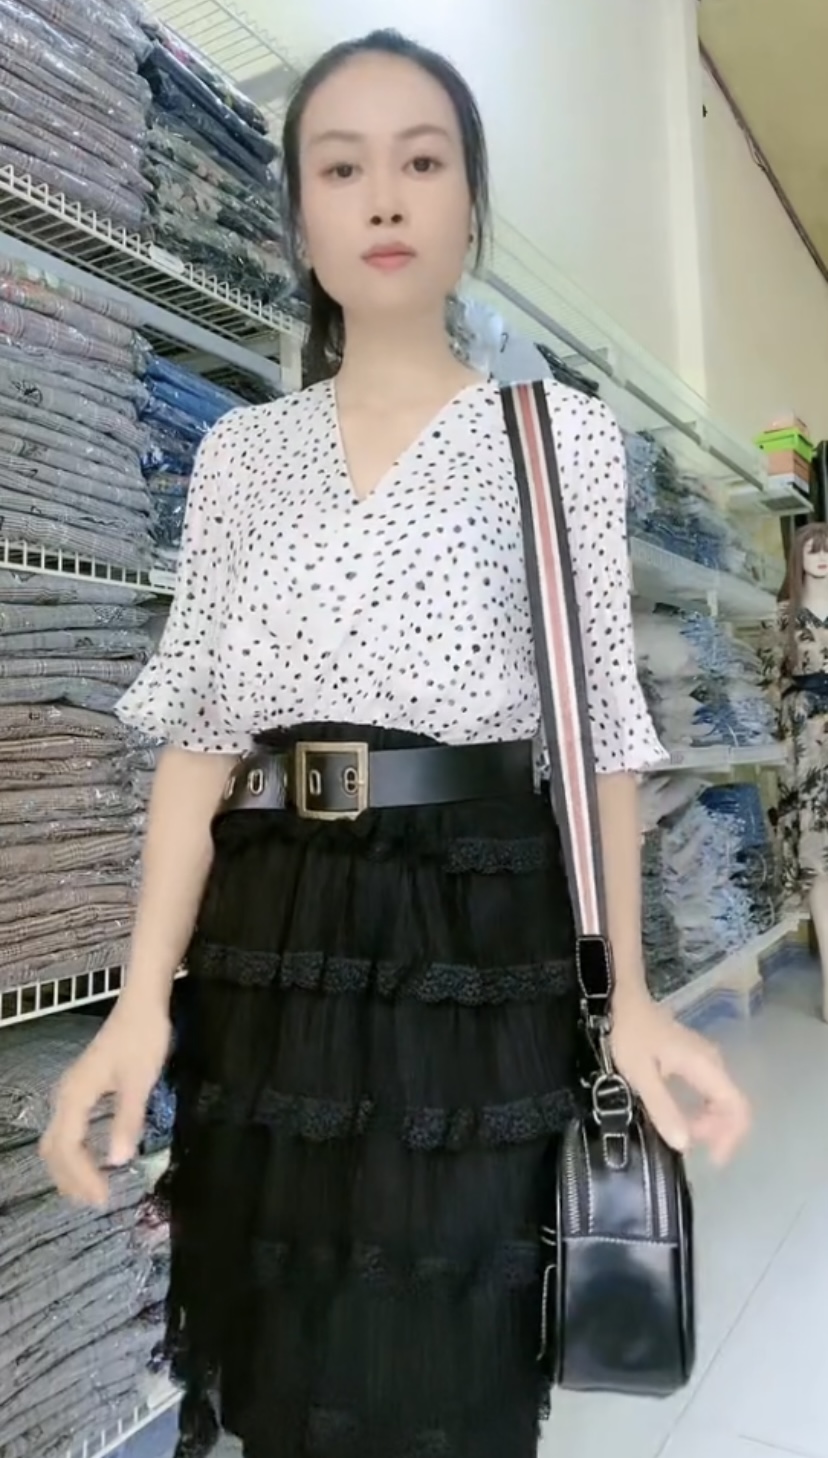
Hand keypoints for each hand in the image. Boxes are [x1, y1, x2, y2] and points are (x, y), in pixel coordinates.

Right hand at [40, 998, 170, 1206]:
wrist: (142, 1004)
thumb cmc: (143, 1038)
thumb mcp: (139, 1080)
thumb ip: (127, 1119)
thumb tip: (117, 1160)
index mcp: (75, 1095)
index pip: (69, 1148)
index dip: (83, 1177)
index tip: (105, 1198)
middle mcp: (65, 1095)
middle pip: (55, 1148)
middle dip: (71, 1179)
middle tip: (97, 1202)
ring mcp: (71, 1091)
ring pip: (57, 1139)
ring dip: (70, 1168)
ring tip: (92, 1190)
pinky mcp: (82, 1088)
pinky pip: (66, 1129)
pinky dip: (74, 1152)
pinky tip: (93, 1160)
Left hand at [609, 987, 750, 1165]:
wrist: (621, 998)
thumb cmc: (628, 1033)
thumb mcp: (640, 1074)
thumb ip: (663, 1108)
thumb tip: (684, 1145)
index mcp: (705, 1066)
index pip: (737, 1108)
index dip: (730, 1138)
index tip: (710, 1160)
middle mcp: (712, 1062)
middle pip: (732, 1106)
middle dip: (716, 1133)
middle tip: (684, 1144)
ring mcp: (704, 1059)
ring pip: (720, 1099)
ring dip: (706, 1122)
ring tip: (679, 1133)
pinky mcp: (692, 1058)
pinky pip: (707, 1091)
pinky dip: (699, 1110)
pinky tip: (678, 1116)